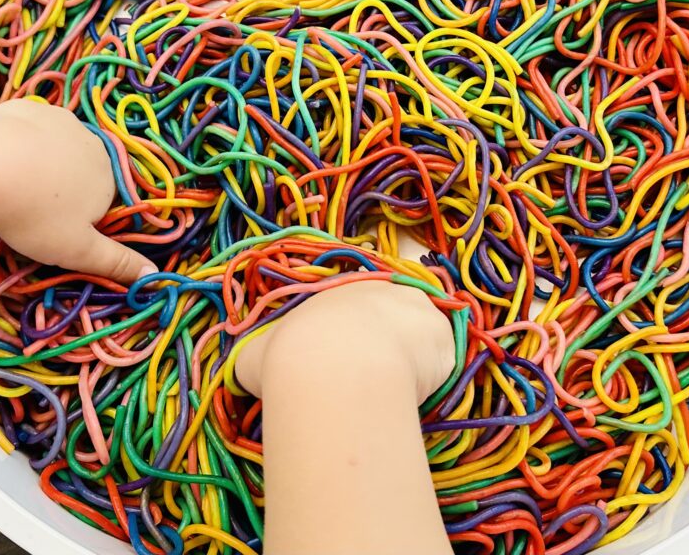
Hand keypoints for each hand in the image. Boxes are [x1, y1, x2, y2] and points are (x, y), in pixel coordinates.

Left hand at [0, 99, 156, 283]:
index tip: (50, 229)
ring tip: (10, 185)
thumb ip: (117, 263)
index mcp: (107, 178)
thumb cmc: (34, 215)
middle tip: (27, 210)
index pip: (100, 201)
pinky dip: (18, 142)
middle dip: (60, 189)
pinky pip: (29, 129)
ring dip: (40, 164)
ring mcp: (60, 121)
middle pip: (80, 172)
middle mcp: (92, 144)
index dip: (76, 218)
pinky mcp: (28, 107)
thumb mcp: (77, 251)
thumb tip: (154, 273)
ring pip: (55, 148)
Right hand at [235, 280, 454, 403]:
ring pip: (418, 336)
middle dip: (383, 346)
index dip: (349, 338)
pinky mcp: (442, 336)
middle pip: (388, 317)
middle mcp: (380, 289)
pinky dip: (432, 380)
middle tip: (370, 382)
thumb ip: (255, 356)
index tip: (345, 364)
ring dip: (411, 360)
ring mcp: (416, 309)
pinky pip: (441, 360)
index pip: (351, 309)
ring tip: (394, 394)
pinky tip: (413, 399)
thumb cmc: (290, 354)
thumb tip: (246, 363)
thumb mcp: (254, 353)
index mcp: (338, 289)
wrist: (332, 366)